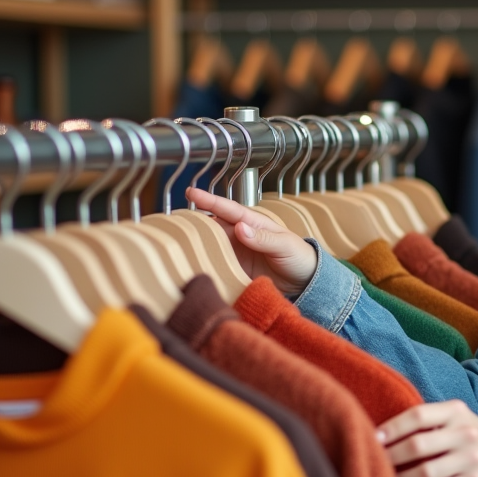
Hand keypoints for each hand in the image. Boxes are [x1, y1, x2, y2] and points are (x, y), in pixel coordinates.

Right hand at [185, 187, 317, 294]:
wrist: (306, 283)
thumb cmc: (300, 257)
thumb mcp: (285, 245)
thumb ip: (264, 238)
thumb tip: (240, 227)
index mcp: (254, 224)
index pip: (228, 210)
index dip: (210, 201)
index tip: (191, 193)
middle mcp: (240, 236)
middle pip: (212, 226)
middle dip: (193, 222)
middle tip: (171, 222)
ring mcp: (236, 253)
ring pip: (210, 245)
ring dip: (195, 244)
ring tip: (174, 243)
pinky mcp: (234, 271)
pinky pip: (216, 265)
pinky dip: (203, 264)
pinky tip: (190, 265)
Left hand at [377, 400, 477, 476]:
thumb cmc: (468, 432)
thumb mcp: (454, 415)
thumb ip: (426, 419)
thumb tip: (381, 433)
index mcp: (455, 411)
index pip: (418, 416)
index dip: (393, 427)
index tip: (375, 438)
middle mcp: (464, 433)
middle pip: (418, 445)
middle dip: (391, 456)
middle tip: (377, 461)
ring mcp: (470, 459)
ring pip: (425, 473)